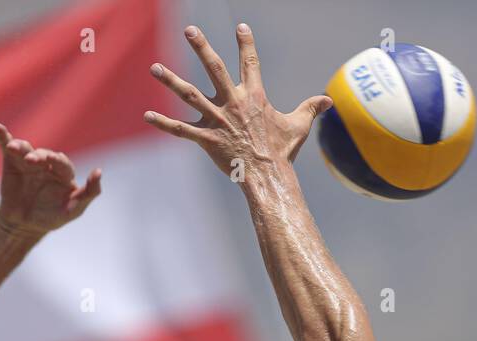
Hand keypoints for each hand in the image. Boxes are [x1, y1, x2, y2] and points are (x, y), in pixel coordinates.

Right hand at [0, 124, 101, 237]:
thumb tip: (99, 172)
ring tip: (13, 149)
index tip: (54, 159)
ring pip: (25, 149)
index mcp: (63, 173)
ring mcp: (28, 161)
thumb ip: (89, 193)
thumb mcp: (72, 211)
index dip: (58, 161)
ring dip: (20, 147)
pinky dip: (3, 136)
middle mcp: (47, 164)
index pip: (63, 163)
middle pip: (43, 155)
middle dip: (38, 157)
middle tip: (32, 161)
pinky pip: (7, 146)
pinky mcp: (11, 162)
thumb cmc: (51, 217)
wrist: (22, 225)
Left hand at [144, 23, 332, 178]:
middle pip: (214, 68)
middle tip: (190, 30)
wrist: (268, 176)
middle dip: (201, 47)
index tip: (240, 26)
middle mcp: (233, 103)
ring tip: (154, 67)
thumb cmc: (282, 152)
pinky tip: (147, 115)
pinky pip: (181, 129)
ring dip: (170, 80)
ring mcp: (217, 120)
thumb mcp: (299, 126)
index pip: (251, 62)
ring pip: (189, 94)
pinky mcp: (206, 138)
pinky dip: (163, 123)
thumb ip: (310, 108)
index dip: (245, 43)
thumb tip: (329, 100)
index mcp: (254, 96)